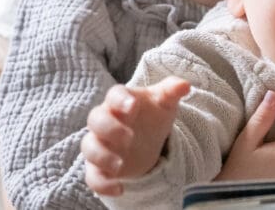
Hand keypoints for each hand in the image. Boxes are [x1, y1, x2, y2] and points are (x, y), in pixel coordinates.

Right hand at [81, 76, 190, 195]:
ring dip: (102, 156)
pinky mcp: (99, 166)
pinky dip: (102, 184)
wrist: (147, 137)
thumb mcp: (165, 101)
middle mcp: (106, 121)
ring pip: (89, 147)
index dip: (120, 100)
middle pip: (95, 119)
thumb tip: (185, 85)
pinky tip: (119, 189)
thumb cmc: (153, 113)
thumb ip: (172, 91)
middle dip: (109, 128)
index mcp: (121, 101)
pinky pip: (92, 176)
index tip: (132, 107)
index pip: (113, 95)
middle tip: (129, 138)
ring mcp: (100, 143)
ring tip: (120, 165)